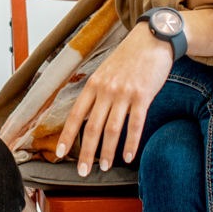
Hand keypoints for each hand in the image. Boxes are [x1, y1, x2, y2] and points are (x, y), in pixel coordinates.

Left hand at [54, 24, 173, 175]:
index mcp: (94, 84)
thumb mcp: (106, 71)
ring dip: (108, 152)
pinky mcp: (143, 96)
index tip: (59, 154)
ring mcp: (124, 93)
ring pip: (112, 130)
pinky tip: (128, 156)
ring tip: (106, 167)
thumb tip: (89, 114)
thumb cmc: (130, 56)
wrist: (153, 39)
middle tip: (83, 172)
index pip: (76, 115)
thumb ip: (98, 91)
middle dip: (86, 153)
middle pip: (92, 128)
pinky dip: (130, 143)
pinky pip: (135, 125)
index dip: (66, 136)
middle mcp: (106, 90)